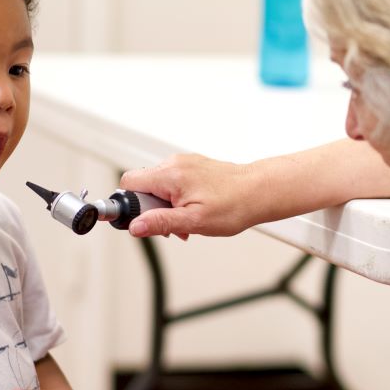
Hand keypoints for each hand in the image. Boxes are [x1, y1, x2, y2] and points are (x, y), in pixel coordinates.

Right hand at [120, 153, 257, 237]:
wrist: (259, 192)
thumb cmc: (234, 205)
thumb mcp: (193, 221)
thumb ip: (160, 223)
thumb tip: (135, 226)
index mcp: (170, 175)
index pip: (129, 183)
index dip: (130, 204)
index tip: (140, 219)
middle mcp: (174, 164)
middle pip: (143, 186)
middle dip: (151, 209)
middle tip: (172, 226)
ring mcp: (184, 163)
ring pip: (158, 186)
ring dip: (165, 207)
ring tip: (187, 222)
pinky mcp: (193, 167)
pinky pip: (173, 183)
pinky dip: (177, 199)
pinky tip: (193, 211)